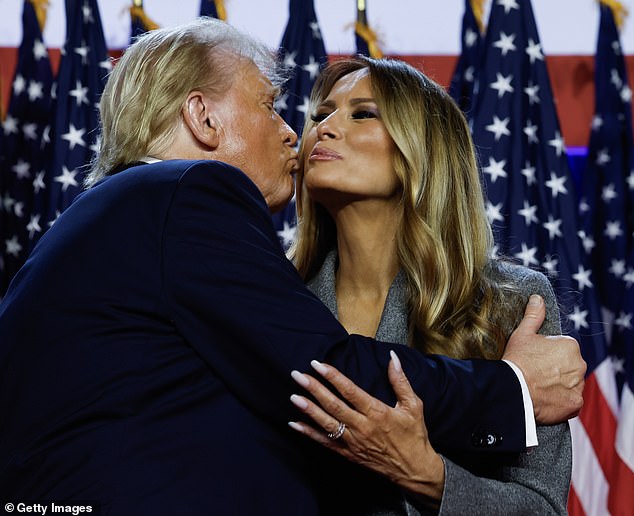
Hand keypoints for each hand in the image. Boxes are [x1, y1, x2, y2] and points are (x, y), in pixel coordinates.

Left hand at [288, 351, 444, 501]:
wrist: (415, 470)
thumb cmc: (414, 436)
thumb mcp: (413, 405)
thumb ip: (400, 380)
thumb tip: (392, 356)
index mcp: (377, 412)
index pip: (350, 391)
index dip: (332, 376)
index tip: (317, 364)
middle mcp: (362, 427)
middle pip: (333, 405)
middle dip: (314, 389)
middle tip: (297, 375)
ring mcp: (353, 442)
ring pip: (326, 423)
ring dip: (308, 409)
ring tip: (293, 396)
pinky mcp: (349, 454)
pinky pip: (325, 443)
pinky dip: (309, 434)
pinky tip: (294, 424)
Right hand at [503, 294, 585, 424]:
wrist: (514, 389)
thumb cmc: (518, 359)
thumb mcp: (523, 334)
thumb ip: (534, 315)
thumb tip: (537, 298)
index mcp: (570, 345)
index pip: (563, 350)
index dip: (548, 355)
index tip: (535, 360)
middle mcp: (580, 364)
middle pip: (569, 367)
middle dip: (557, 370)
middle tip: (537, 374)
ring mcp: (579, 385)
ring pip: (571, 384)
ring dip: (560, 386)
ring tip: (540, 387)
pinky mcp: (575, 403)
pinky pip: (571, 402)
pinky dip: (561, 401)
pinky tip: (546, 399)